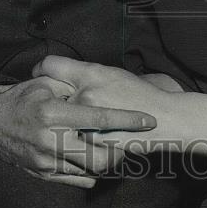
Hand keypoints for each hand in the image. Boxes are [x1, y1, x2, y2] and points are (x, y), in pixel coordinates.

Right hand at [0, 76, 155, 186]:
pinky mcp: (44, 174)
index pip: (100, 119)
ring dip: (109, 162)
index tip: (149, 120)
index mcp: (54, 113)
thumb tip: (97, 90)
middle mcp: (52, 140)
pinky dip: (91, 172)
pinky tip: (96, 160)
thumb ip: (70, 87)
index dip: (128, 120)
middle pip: (101, 154)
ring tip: (121, 151)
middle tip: (136, 142)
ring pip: (92, 170)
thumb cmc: (19, 99)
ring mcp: (48, 161)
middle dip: (124, 151)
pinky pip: (77, 180)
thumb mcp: (43, 84)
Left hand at [33, 57, 206, 157]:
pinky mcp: (93, 142)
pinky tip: (81, 142)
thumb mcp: (116, 74)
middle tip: (54, 106)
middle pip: (51, 94)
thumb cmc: (145, 94)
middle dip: (52, 101)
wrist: (168, 118)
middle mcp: (86, 92)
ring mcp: (88, 120)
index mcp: (92, 73)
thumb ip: (89, 75)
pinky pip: (72, 142)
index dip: (41, 70)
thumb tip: (67, 76)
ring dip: (62, 125)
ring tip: (66, 128)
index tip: (38, 76)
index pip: (51, 64)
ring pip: (59, 121)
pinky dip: (74, 143)